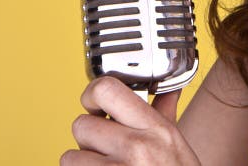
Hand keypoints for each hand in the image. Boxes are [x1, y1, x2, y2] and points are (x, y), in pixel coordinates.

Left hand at [60, 76, 200, 164]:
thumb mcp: (176, 146)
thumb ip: (164, 115)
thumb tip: (166, 91)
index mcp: (157, 129)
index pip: (107, 90)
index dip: (91, 95)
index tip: (94, 106)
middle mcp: (137, 147)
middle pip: (81, 125)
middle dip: (89, 140)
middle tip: (107, 151)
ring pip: (71, 157)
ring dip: (82, 165)